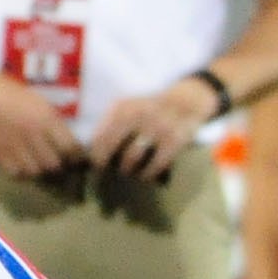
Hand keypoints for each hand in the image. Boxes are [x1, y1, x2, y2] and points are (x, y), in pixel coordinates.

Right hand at [0, 75, 88, 180]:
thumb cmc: (15, 94)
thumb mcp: (42, 103)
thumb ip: (55, 122)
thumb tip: (69, 143)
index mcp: (46, 119)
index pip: (69, 147)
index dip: (76, 157)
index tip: (76, 159)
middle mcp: (33, 134)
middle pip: (54, 164)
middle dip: (59, 165)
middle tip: (58, 163)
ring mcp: (15, 145)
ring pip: (35, 171)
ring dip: (40, 170)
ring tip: (40, 165)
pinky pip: (15, 173)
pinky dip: (21, 173)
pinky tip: (23, 166)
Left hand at [88, 77, 216, 182]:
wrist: (185, 102)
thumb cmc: (148, 110)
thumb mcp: (126, 107)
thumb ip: (109, 124)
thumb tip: (92, 153)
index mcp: (123, 107)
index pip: (100, 136)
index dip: (96, 154)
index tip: (97, 165)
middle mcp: (138, 115)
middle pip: (112, 148)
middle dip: (108, 164)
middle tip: (109, 172)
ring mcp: (157, 127)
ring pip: (131, 158)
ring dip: (127, 170)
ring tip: (127, 173)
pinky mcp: (174, 139)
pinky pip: (156, 164)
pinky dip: (148, 174)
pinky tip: (144, 176)